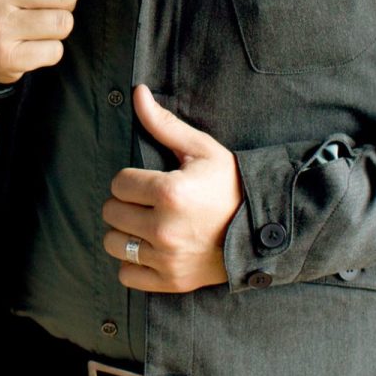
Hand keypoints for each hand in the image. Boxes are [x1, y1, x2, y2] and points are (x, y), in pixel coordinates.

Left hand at [101, 86, 243, 292]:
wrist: (264, 229)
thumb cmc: (231, 185)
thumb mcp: (201, 150)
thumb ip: (164, 124)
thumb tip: (137, 93)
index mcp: (170, 193)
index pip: (119, 184)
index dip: (130, 180)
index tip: (148, 182)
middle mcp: (164, 229)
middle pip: (112, 212)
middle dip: (125, 203)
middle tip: (147, 202)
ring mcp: (167, 259)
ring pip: (114, 244)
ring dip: (124, 233)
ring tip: (144, 225)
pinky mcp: (171, 282)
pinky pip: (127, 275)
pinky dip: (132, 264)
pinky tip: (148, 249)